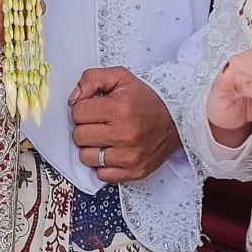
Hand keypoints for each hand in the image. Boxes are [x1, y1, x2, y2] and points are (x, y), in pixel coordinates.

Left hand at [69, 66, 180, 182]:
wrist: (177, 120)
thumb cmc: (147, 100)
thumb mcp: (121, 77)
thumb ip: (92, 79)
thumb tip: (73, 99)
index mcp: (120, 108)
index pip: (77, 112)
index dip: (83, 108)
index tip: (94, 108)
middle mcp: (124, 134)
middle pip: (79, 136)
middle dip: (85, 127)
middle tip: (100, 122)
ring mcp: (129, 156)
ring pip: (86, 157)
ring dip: (92, 147)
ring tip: (106, 137)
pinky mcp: (134, 171)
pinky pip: (102, 174)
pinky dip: (104, 164)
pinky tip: (113, 151)